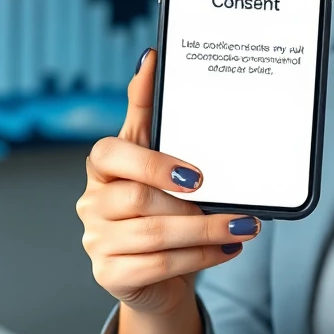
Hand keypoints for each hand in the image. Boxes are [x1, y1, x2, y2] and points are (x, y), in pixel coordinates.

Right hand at [76, 48, 260, 317]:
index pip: (109, 155)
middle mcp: (91, 202)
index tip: (197, 174)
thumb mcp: (155, 152)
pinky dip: (199, 258)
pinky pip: (158, 266)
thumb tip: (150, 58)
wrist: (156, 267)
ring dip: (206, 232)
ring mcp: (96, 242)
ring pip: (154, 235)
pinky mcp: (110, 275)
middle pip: (139, 199)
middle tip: (236, 206)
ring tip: (242, 226)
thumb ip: (148, 109)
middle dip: (195, 206)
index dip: (153, 163)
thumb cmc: (159, 202)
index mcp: (102, 167)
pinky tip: (225, 249)